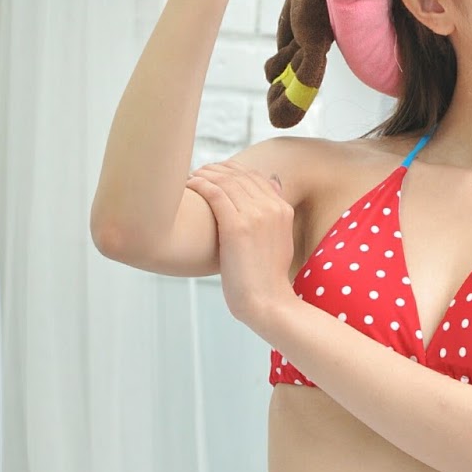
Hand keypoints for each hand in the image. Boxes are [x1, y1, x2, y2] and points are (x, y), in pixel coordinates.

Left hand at [185, 159, 295, 330]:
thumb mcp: (279, 241)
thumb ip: (273, 214)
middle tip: (197, 173)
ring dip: (204, 174)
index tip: (214, 173)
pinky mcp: (237, 226)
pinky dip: (200, 185)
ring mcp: (256, 215)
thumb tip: (273, 182)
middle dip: (215, 169)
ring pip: (226, 181)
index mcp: (283, 209)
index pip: (254, 175)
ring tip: (189, 179)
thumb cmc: (265, 278)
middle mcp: (272, 207)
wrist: (267, 302)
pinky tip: (190, 187)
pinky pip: (215, 193)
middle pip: (239, 174)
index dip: (231, 170)